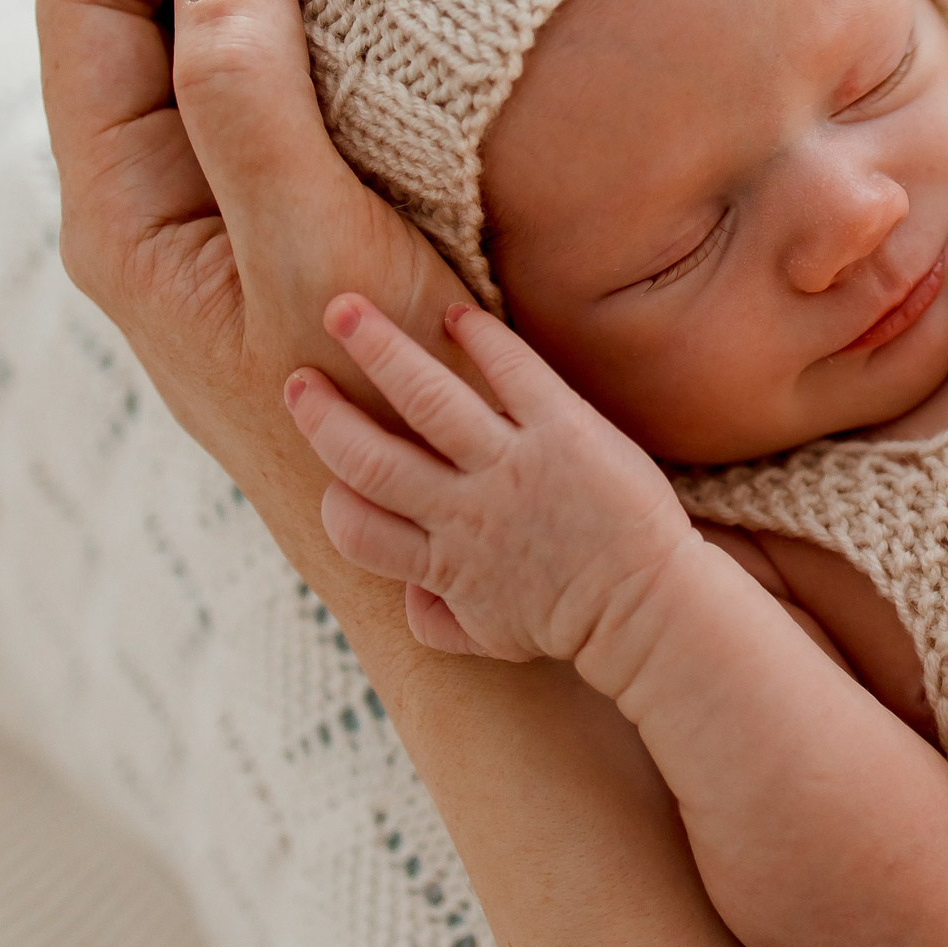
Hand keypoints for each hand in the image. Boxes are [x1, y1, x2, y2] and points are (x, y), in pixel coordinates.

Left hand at [35, 0, 477, 627]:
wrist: (458, 529)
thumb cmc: (385, 411)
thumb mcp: (314, 252)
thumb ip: (250, 106)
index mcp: (121, 208)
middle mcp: (150, 202)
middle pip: (134, 0)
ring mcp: (217, 211)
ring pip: (202, 37)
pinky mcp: (287, 220)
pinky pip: (269, 83)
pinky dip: (308, 5)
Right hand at [285, 295, 699, 670]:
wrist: (650, 608)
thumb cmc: (575, 621)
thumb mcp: (496, 637)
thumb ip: (441, 621)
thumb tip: (405, 601)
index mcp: (442, 564)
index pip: (357, 529)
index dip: (333, 498)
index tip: (327, 472)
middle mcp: (466, 512)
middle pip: (369, 456)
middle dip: (324, 415)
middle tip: (297, 377)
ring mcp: (513, 467)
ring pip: (425, 398)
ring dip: (379, 349)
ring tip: (344, 309)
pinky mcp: (564, 430)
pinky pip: (513, 371)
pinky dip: (481, 337)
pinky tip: (457, 314)